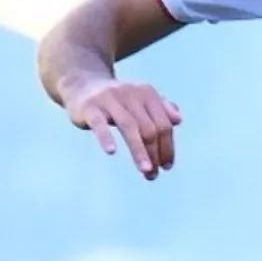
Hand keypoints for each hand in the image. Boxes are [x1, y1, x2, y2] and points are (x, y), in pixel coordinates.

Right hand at [65, 78, 181, 180]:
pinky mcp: (91, 107)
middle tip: (153, 175)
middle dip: (154, 154)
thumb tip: (178, 120)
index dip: (168, 146)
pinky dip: (106, 137)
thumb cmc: (118, 99)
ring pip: (129, 127)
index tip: (167, 166)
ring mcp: (110, 99)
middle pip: (149, 128)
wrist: (83, 85)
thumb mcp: (141, 100)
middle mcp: (131, 93)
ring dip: (139, 151)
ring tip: (146, 170)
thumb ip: (161, 108)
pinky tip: (111, 152)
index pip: (164, 124)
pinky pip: (99, 124)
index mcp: (147, 93)